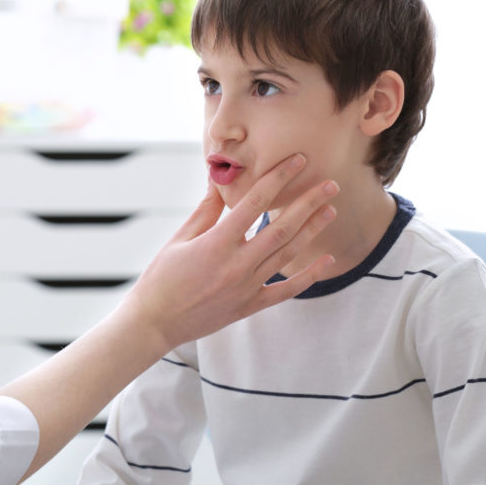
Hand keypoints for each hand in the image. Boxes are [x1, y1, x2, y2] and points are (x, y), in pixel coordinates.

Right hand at [123, 153, 337, 351]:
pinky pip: (286, 290)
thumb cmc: (161, 277)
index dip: (278, 178)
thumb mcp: (179, 238)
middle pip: (281, 228)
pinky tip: (327, 261)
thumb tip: (219, 180)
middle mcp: (237, 264)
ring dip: (311, 231)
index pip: (255, 203)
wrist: (155, 323)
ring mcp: (246, 287)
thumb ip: (205, 210)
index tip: (297, 161)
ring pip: (287, 254)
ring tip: (330, 210)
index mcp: (217, 243)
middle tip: (330, 184)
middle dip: (308, 203)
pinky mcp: (249, 306)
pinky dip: (309, 276)